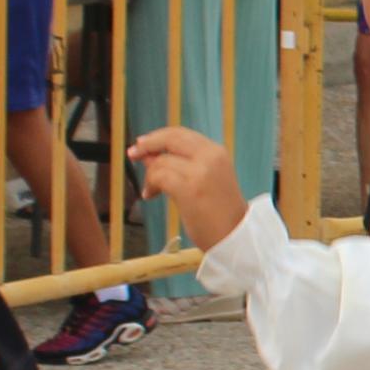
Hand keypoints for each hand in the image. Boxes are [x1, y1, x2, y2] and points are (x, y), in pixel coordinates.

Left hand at [125, 126, 246, 252]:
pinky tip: (150, 195)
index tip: (143, 143)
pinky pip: (159, 177)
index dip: (158, 137)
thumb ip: (183, 164)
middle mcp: (210, 157)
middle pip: (170, 139)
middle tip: (133, 154)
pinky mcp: (189, 189)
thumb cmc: (220, 212)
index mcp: (216, 152)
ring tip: (151, 190)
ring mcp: (200, 172)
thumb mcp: (207, 178)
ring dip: (150, 175)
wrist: (236, 235)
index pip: (181, 134)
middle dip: (147, 145)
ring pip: (161, 161)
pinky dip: (150, 185)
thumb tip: (150, 155)